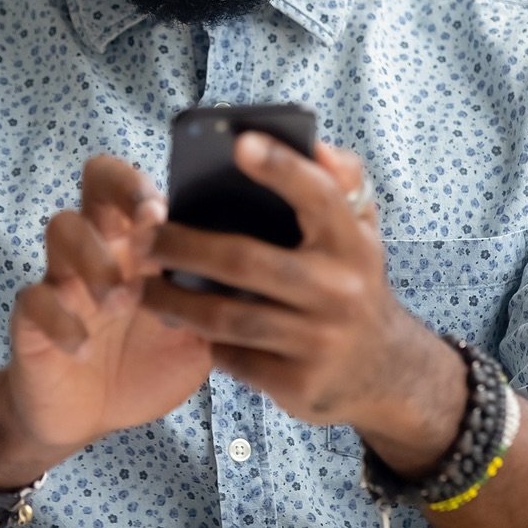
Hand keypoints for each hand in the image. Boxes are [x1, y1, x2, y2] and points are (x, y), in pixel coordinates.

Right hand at [0, 154, 212, 457]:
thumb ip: (218, 302)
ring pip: (61, 227)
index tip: (163, 211)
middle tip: (142, 225)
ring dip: (93, 258)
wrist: (91, 415)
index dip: (142, 184)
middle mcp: (101, 244)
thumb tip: (263, 275)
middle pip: (94, 179)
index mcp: (140, 240)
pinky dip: (60, 319)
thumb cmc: (148, 359)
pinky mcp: (33, 316)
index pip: (135, 181)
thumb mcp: (195, 333)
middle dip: (118, 191)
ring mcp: (62, 276)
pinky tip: (83, 347)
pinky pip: (34, 299)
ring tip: (119, 300)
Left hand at [143, 133, 443, 438]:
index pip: (319, 195)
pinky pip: (232, 357)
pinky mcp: (298, 385)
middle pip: (244, 261)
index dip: (281, 167)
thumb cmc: (353, 278)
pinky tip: (179, 323)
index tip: (239, 142)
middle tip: (140, 237)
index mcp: (352, 242)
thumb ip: (342, 181)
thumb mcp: (361, 229)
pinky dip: (201, 339)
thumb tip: (318, 147)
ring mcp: (319, 341)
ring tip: (140, 284)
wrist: (386, 372)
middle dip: (182, 247)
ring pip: (227, 317)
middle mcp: (339, 290)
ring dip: (174, 300)